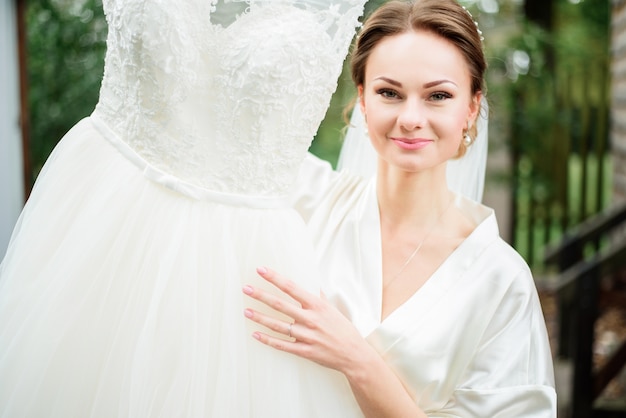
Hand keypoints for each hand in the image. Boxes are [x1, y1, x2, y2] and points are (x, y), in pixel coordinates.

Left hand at [242, 266, 370, 374]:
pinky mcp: (305, 351)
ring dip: (261, 318)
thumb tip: (309, 284)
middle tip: (246, 289)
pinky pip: (283, 345)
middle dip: (261, 296)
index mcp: (317, 305)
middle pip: (281, 305)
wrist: (353, 354)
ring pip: (279, 325)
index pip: (292, 288)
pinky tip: (256, 334)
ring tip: (246, 311)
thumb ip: (317, 297)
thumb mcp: (331, 309)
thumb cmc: (343, 329)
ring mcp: (307, 336)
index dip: (275, 278)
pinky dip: (268, 340)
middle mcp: (310, 319)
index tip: (261, 270)